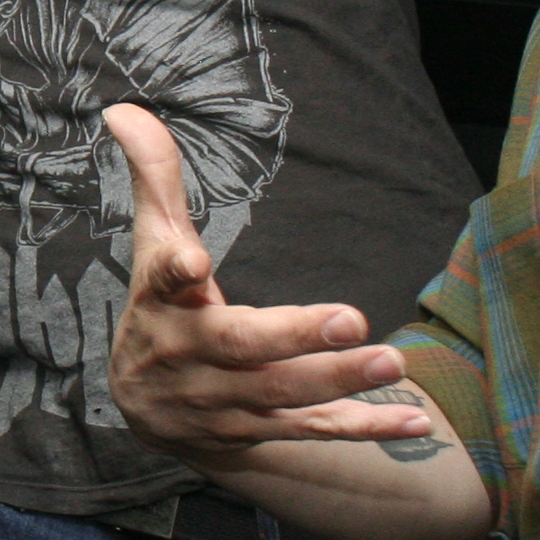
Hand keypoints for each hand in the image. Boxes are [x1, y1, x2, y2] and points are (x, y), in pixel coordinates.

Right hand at [102, 105, 434, 462]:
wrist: (146, 413)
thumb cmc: (161, 309)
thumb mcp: (151, 245)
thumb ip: (154, 178)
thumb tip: (124, 108)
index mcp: (163, 304)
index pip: (162, 281)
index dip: (176, 271)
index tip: (193, 261)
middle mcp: (188, 357)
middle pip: (239, 345)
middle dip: (294, 335)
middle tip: (352, 318)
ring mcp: (223, 401)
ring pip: (282, 392)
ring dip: (339, 380)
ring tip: (392, 360)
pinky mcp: (256, 431)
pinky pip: (313, 431)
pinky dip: (365, 428)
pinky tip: (415, 421)